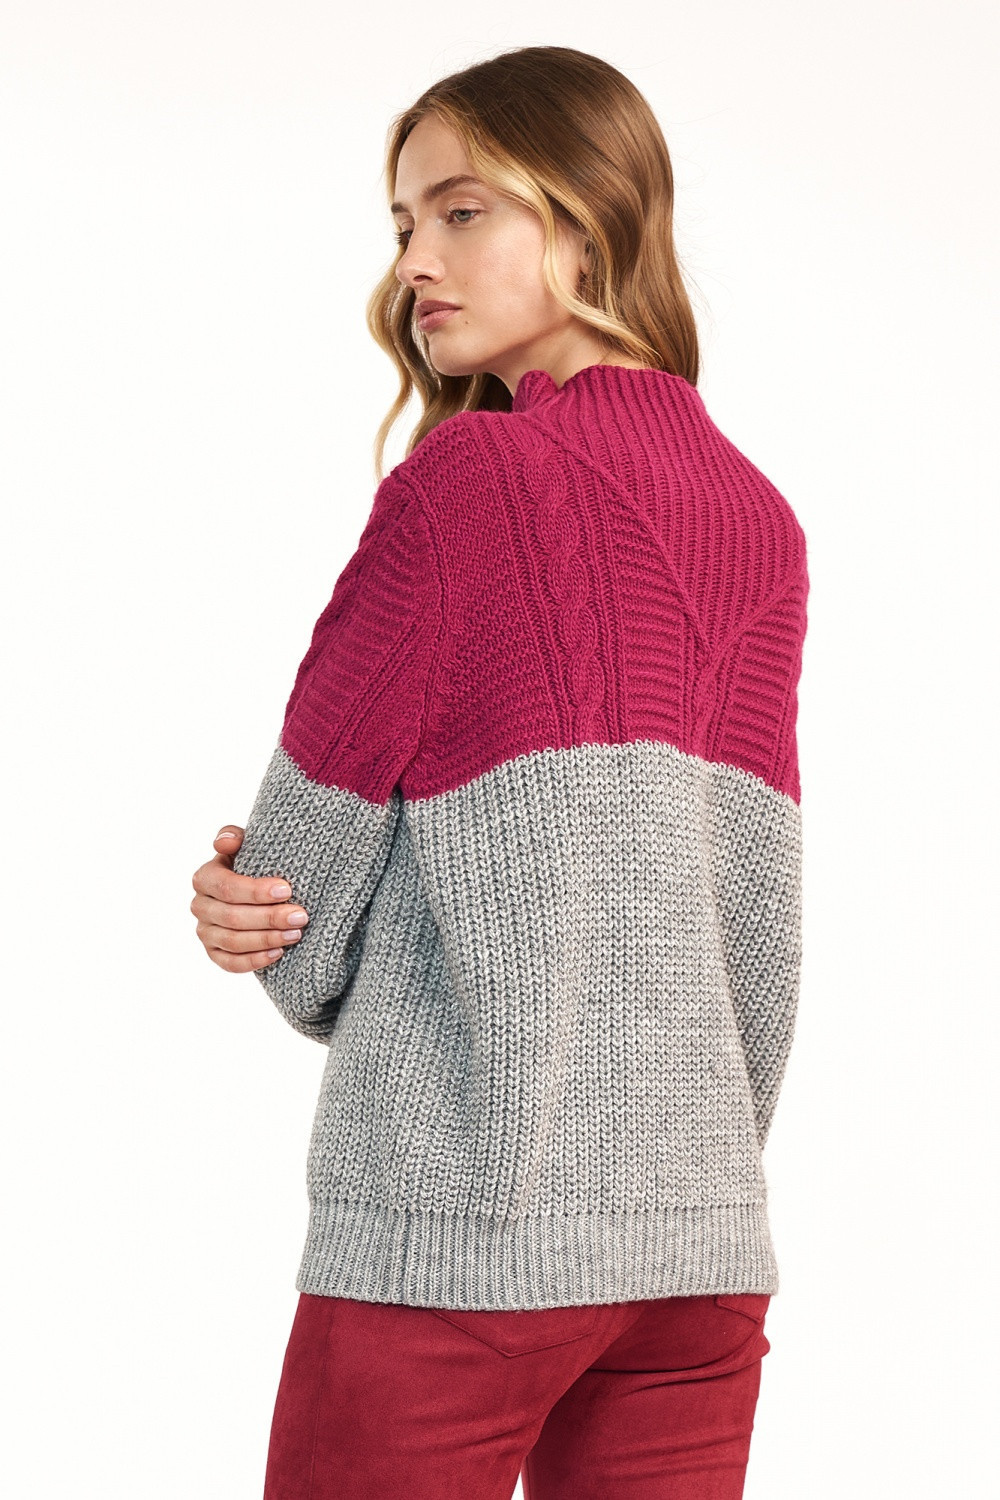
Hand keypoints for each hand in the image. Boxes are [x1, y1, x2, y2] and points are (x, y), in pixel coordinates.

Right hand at [191, 826, 308, 971]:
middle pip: (232, 917)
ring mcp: (206, 932)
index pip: (226, 887)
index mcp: (204, 878)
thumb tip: (225, 843)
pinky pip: (231, 964)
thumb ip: (234, 837)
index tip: (287, 890)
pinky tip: (278, 953)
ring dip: (267, 939)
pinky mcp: (215, 954)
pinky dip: (255, 961)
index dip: (255, 891)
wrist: (259, 891)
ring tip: (296, 934)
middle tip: (300, 916)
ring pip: (233, 941)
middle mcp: (201, 906)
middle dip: (269, 917)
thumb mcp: (247, 845)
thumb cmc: (255, 863)